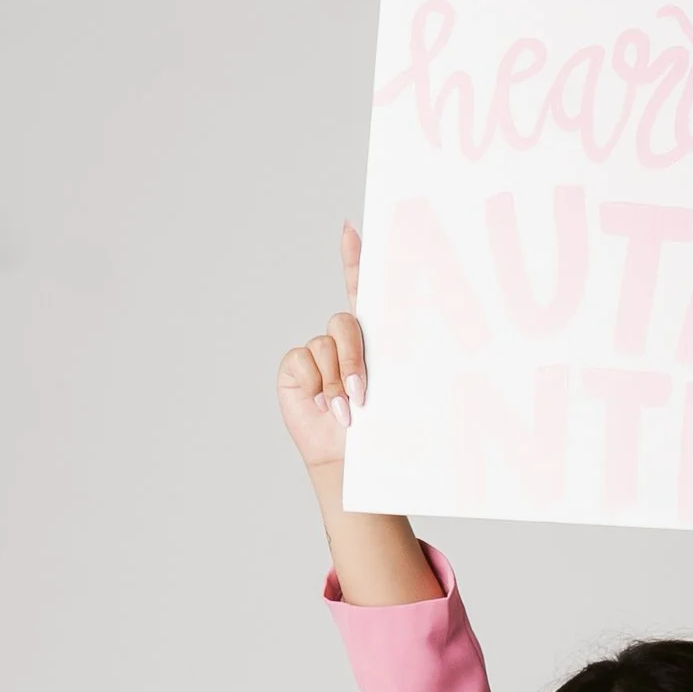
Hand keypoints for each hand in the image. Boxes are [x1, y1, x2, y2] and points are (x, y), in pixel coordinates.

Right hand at [276, 221, 368, 480]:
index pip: (361, 289)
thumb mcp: (394, 391)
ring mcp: (317, 351)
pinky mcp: (296, 367)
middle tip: (363, 393)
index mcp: (372, 338)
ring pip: (327, 344)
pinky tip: (323, 408)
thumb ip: (391, 362)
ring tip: (346, 411)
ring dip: (339, 381)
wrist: (351, 461)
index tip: (350, 230)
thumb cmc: (380, 427)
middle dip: (354, 356)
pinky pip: (305, 360)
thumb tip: (396, 349)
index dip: (354, 258)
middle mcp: (342, 339)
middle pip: (346, 321)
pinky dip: (318, 386)